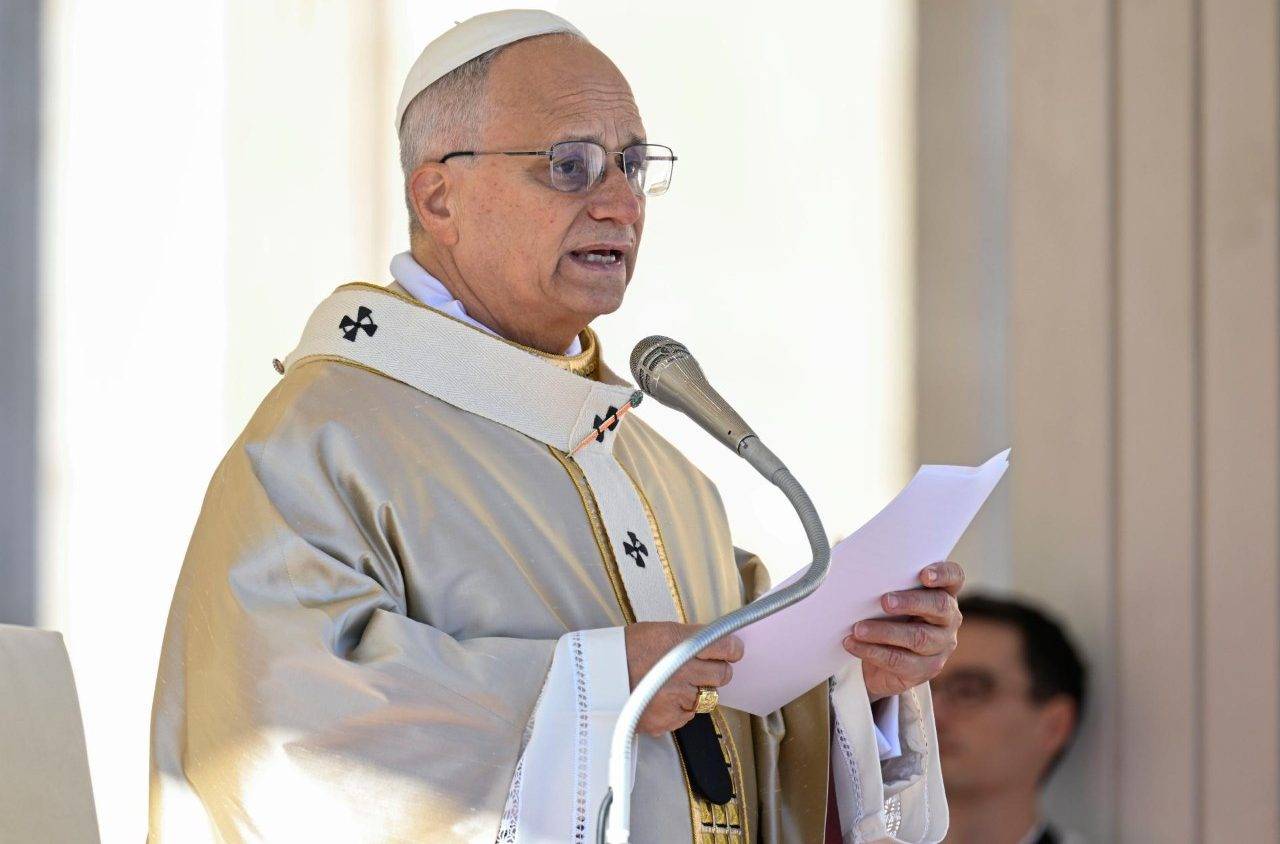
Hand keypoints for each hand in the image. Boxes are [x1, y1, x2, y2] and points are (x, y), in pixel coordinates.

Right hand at [624, 622, 743, 735]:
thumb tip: (714, 642)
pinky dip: (680, 709)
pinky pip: (688, 715)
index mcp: (680, 642)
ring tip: (674, 685)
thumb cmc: (623, 651)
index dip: (732, 650)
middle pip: (723, 675)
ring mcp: (677, 697)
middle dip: (716, 672)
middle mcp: (682, 669)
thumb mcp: (658, 631)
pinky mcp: (669, 719)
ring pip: (707, 697)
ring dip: (696, 692)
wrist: (594, 678)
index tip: (731, 652)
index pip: (726, 646)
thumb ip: (688, 639)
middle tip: (701, 670)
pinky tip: (662, 699)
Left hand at [843, 561, 964, 700]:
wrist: (883, 665)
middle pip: (939, 606)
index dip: (943, 574)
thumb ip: (889, 588)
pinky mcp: (926, 669)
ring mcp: (941, 646)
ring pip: (918, 637)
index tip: (924, 574)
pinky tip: (853, 644)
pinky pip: (900, 661)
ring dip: (885, 631)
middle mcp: (949, 619)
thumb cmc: (888, 620)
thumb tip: (860, 580)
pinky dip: (872, 651)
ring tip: (858, 628)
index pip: (954, 577)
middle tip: (884, 601)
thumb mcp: (892, 602)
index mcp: (944, 593)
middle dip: (911, 602)